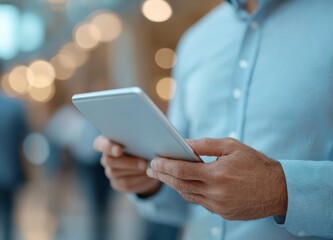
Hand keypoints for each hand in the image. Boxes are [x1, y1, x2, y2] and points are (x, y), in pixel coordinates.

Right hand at [93, 136, 161, 195]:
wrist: (147, 162)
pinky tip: (149, 176)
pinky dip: (139, 180)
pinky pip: (125, 184)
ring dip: (135, 171)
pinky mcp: (117, 183)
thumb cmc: (142, 145)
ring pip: (117, 173)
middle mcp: (105, 158)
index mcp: (106, 142)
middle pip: (108, 161)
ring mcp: (110, 172)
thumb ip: (137, 139)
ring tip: (149, 168)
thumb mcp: (140, 139)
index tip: (119, 150)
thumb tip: (146, 141)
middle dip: (128, 162)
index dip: (107, 147)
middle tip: (144, 163)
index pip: (99, 144)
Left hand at [146, 138, 287, 219]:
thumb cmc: (256, 164)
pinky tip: (185, 185)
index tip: (154, 161)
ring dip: (175, 185)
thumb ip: (205, 145)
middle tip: (151, 169)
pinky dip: (190, 193)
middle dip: (163, 176)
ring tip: (165, 176)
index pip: (181, 171)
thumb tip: (183, 143)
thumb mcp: (232, 147)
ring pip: (188, 196)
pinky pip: (201, 203)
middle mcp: (216, 193)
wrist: (280, 189)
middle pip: (180, 185)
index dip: (165, 166)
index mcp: (217, 175)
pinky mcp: (224, 214)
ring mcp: (219, 207)